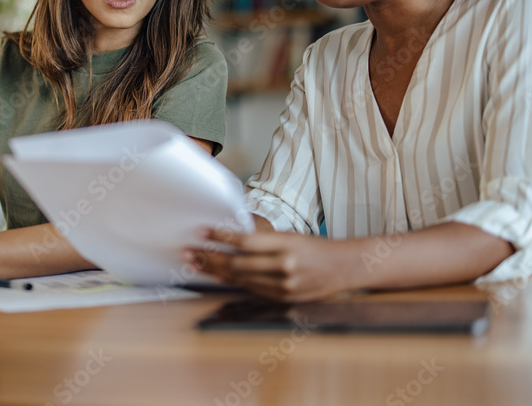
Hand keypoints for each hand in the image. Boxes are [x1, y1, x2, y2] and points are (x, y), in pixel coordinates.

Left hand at [184, 228, 356, 301]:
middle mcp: (284, 266)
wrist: (343, 268)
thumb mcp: (291, 236)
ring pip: (240, 279)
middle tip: (188, 251)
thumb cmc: (315, 248)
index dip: (221, 237)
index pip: (246, 242)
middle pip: (238, 263)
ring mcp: (283, 285)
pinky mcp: (282, 298)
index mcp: (286, 244)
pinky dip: (231, 283)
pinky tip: (215, 277)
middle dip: (209, 258)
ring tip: (195, 263)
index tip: (202, 231)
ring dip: (214, 271)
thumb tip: (230, 240)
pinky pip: (250, 290)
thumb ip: (263, 241)